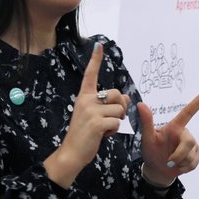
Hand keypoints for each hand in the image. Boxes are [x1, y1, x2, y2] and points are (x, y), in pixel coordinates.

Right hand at [44, 43, 129, 186]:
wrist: (72, 152)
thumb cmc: (85, 134)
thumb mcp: (95, 116)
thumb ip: (108, 105)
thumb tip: (127, 95)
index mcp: (84, 97)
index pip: (90, 75)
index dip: (95, 60)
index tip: (99, 45)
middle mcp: (86, 100)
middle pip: (117, 94)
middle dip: (120, 107)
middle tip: (111, 119)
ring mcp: (90, 111)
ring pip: (119, 110)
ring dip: (116, 122)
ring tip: (103, 129)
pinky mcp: (96, 123)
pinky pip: (117, 123)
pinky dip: (114, 131)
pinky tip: (102, 135)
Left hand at [138, 89, 198, 185]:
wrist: (157, 169)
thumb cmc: (151, 151)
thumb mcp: (147, 138)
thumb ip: (147, 122)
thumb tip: (140, 104)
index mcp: (174, 127)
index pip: (188, 113)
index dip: (198, 102)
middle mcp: (184, 133)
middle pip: (189, 142)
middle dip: (179, 154)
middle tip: (169, 161)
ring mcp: (192, 144)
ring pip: (191, 155)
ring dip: (179, 162)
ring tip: (171, 162)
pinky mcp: (197, 154)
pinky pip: (194, 163)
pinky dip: (184, 168)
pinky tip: (178, 166)